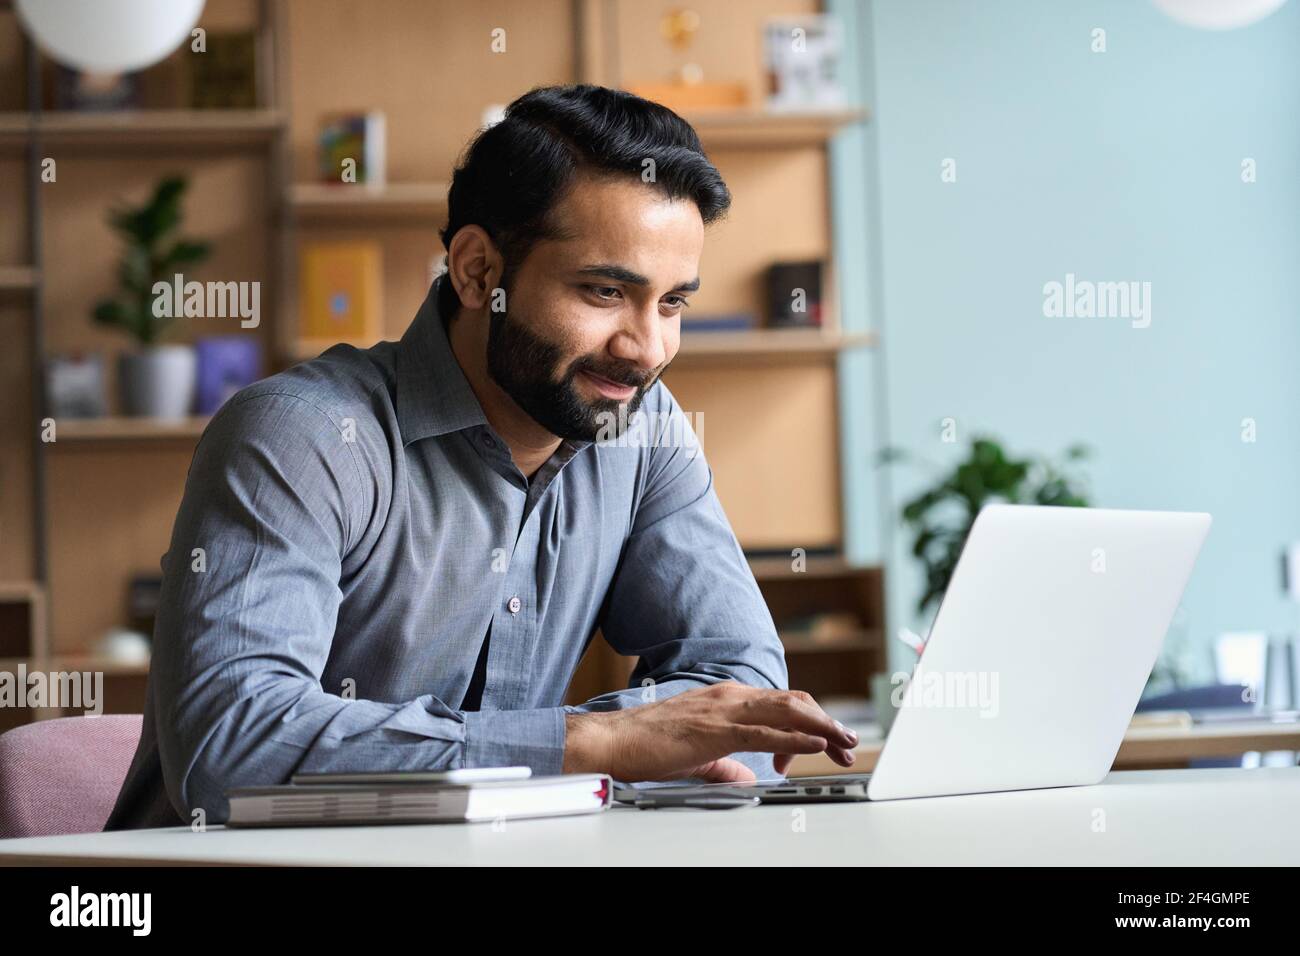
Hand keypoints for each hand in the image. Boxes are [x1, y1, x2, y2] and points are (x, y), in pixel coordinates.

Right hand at [563, 682, 857, 782]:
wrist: (613, 740)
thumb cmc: (647, 745)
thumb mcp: (698, 755)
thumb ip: (726, 764)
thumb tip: (748, 777)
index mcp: (726, 699)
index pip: (781, 704)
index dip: (810, 722)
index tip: (825, 745)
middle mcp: (730, 696)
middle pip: (794, 703)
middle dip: (826, 722)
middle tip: (848, 744)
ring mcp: (724, 709)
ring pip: (787, 711)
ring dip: (821, 727)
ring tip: (844, 741)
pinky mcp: (716, 729)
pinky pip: (765, 731)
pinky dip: (796, 737)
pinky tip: (814, 745)